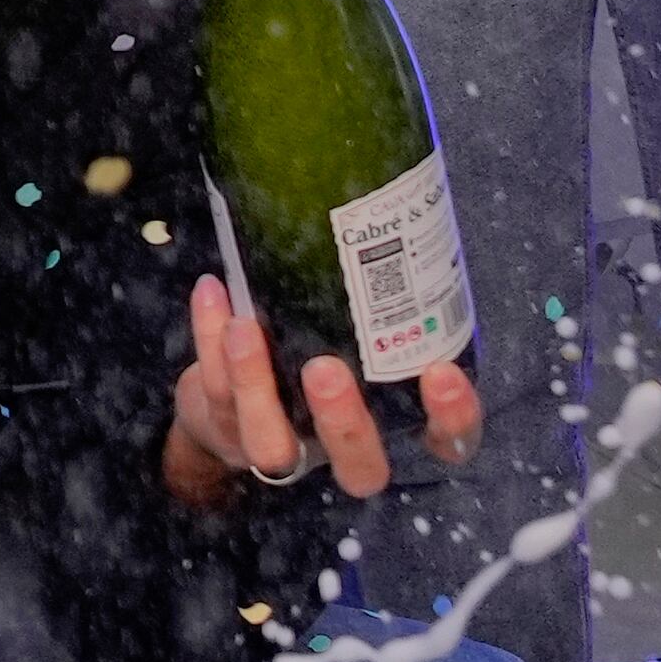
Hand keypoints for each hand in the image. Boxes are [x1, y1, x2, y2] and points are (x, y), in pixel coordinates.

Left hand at [161, 275, 486, 507]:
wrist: (223, 408)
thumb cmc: (309, 347)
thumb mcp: (353, 324)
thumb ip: (373, 289)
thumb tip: (393, 192)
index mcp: (388, 423)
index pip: (445, 442)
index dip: (452, 419)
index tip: (442, 373)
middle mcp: (338, 450)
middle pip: (360, 469)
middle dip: (345, 424)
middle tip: (326, 370)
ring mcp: (279, 445)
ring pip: (269, 443)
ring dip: (255, 384)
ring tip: (247, 328)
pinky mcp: (224, 426)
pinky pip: (211, 389)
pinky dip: (208, 337)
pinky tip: (213, 292)